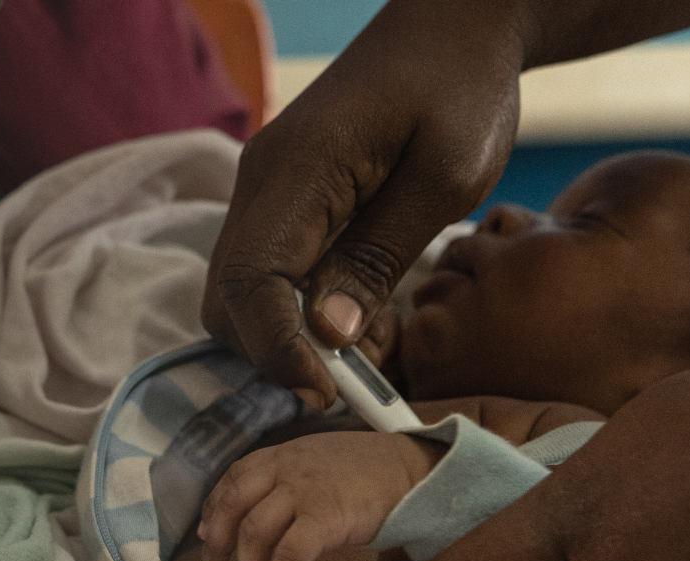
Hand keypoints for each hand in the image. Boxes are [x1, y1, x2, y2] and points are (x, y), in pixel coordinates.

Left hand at [197, 431, 444, 560]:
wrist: (408, 469)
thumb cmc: (366, 470)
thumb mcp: (315, 460)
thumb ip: (283, 478)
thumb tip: (251, 515)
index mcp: (280, 455)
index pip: (231, 481)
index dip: (213, 512)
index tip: (207, 537)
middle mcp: (284, 469)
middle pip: (231, 508)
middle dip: (217, 549)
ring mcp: (303, 490)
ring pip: (255, 535)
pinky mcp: (325, 515)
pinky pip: (289, 555)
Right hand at [203, 0, 689, 410]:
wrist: (455, 28)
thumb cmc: (460, 90)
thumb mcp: (443, 179)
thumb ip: (380, 255)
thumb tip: (324, 334)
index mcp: (296, 170)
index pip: (250, 283)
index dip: (278, 351)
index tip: (327, 394)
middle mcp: (263, 181)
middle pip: (228, 298)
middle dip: (277, 355)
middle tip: (352, 388)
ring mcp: (270, 190)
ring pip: (243, 292)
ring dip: (290, 339)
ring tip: (365, 358)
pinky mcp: (290, 199)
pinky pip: (272, 272)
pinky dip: (301, 313)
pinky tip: (357, 323)